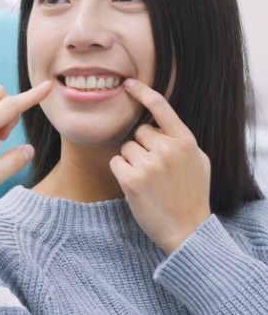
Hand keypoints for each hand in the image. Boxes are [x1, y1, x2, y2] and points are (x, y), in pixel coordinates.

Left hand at [109, 79, 210, 254]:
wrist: (187, 230)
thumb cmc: (192, 195)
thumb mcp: (198, 162)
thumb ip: (180, 140)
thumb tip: (160, 124)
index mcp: (185, 141)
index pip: (161, 107)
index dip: (143, 92)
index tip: (128, 83)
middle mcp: (168, 149)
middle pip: (138, 132)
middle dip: (141, 146)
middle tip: (153, 169)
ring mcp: (149, 164)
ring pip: (125, 148)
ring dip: (131, 161)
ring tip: (147, 180)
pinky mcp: (131, 179)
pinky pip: (116, 162)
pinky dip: (121, 172)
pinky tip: (135, 186)